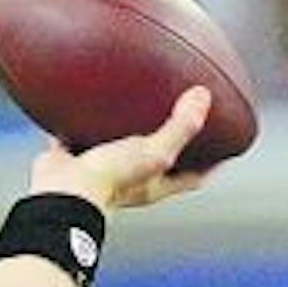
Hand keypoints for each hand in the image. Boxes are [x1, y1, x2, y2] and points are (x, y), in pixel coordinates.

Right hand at [27, 85, 215, 211]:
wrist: (61, 191)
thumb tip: (203, 95)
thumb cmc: (112, 178)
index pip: (194, 176)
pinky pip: (78, 136)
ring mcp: (102, 169)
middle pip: (158, 161)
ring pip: (117, 146)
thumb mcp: (154, 151)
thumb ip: (180, 127)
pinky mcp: (73, 157)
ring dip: (124, 130)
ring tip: (131, 103)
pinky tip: (81, 100)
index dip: (212, 164)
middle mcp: (132, 179)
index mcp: (156, 184)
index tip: (225, 147)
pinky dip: (81, 121)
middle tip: (177, 116)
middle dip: (169, 143)